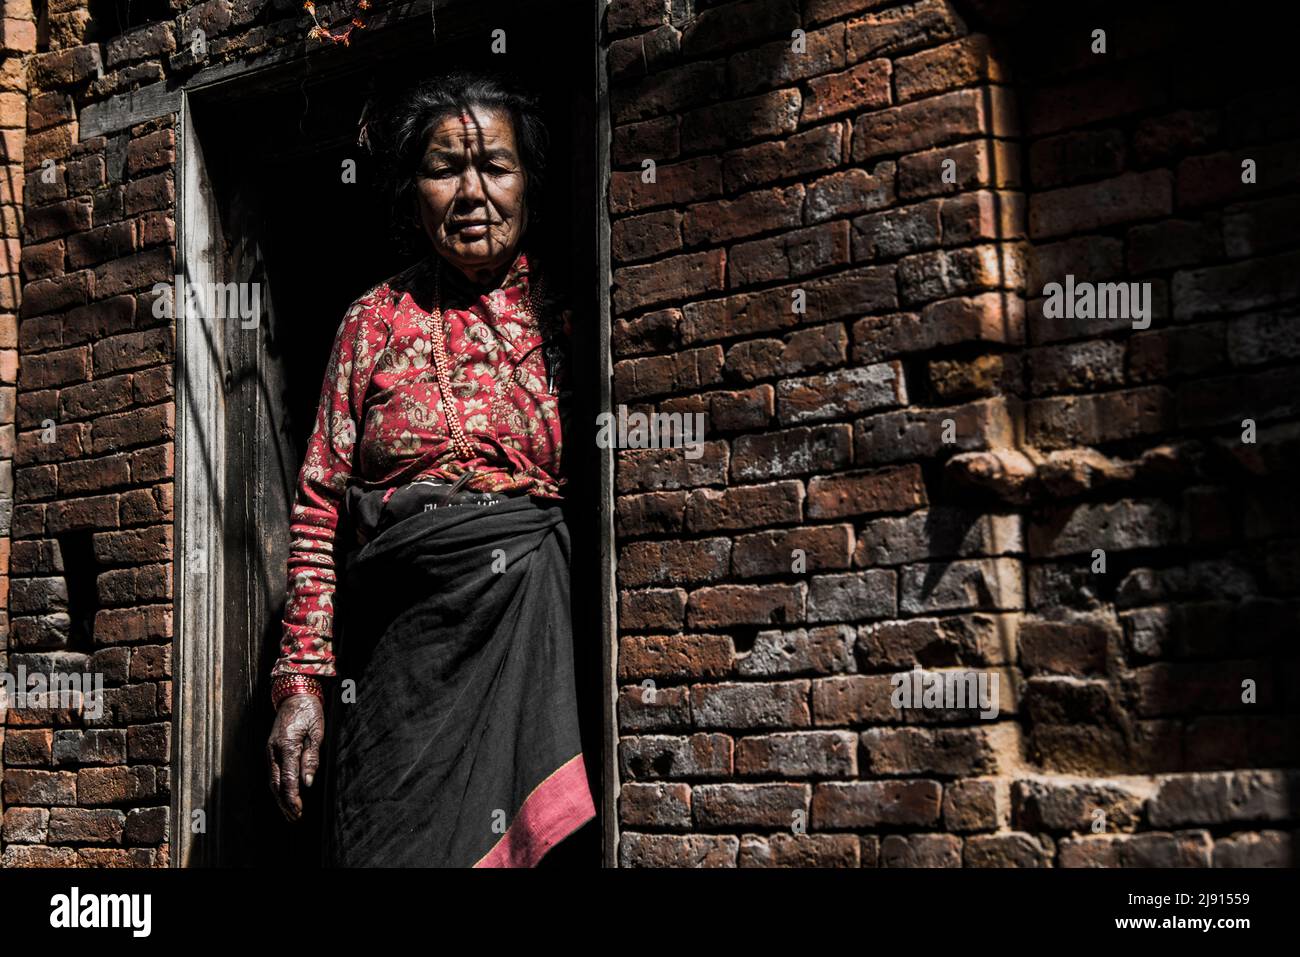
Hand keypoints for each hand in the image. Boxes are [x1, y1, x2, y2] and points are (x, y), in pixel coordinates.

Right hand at [267, 694, 324, 821]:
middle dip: (285, 803)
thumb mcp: (317, 732)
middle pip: (276, 784)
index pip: (288, 779)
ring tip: (290, 813)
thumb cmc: (309, 711)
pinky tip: (284, 796)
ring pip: (272, 780)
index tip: (299, 811)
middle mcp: (273, 750)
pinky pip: (273, 773)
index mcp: (287, 745)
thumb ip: (311, 758)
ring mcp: (269, 750)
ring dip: (280, 798)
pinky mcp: (270, 750)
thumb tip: (307, 782)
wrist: (294, 695)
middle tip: (295, 818)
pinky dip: (278, 787)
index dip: (292, 798)